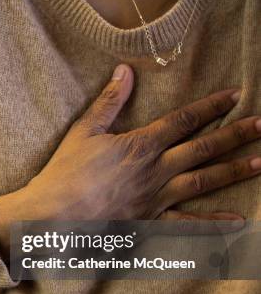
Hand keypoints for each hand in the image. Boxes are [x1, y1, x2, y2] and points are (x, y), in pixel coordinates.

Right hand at [0, 64, 260, 254]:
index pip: (183, 120)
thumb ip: (109, 102)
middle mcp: (156, 169)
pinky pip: (187, 223)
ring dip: (233, 171)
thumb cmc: (66, 171)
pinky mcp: (150, 220)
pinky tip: (237, 221)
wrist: (54, 214)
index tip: (235, 96)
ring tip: (259, 163)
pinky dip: (213, 223)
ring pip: (203, 181)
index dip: (211, 107)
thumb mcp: (84, 131)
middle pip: (202, 148)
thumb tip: (125, 71)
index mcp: (141, 144)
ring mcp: (156, 197)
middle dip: (235, 135)